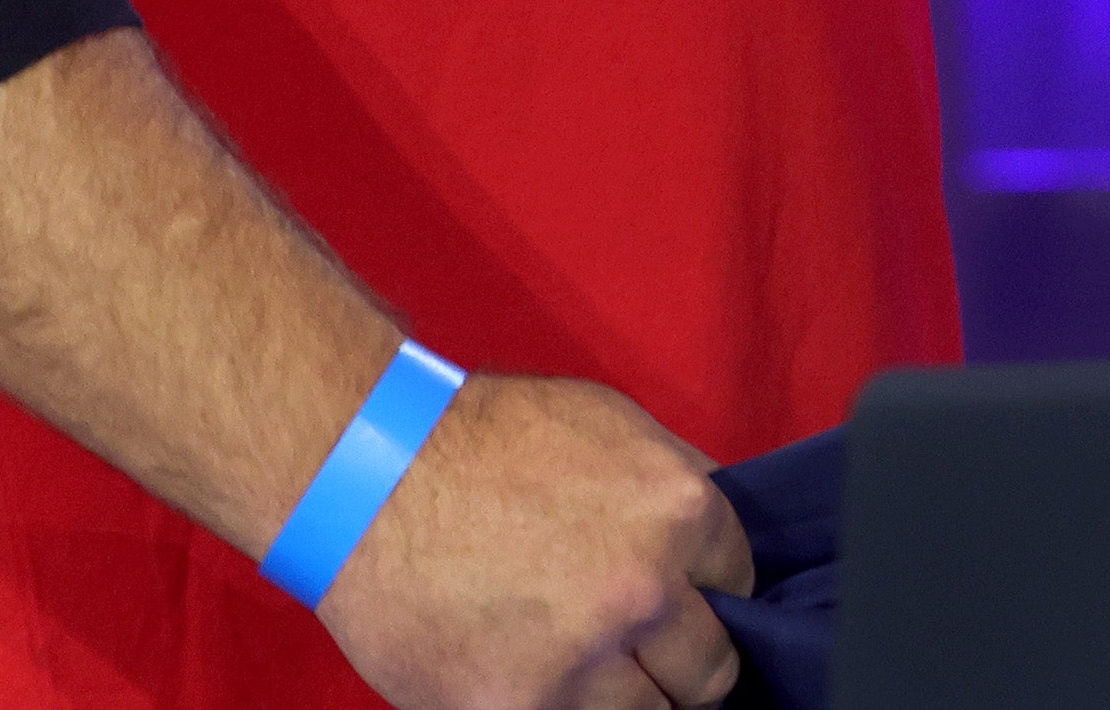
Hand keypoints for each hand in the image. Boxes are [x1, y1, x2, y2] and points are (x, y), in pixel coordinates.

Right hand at [315, 373, 752, 709]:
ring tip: (586, 662)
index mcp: (681, 515)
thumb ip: (679, 485)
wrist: (368, 473)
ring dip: (626, 695)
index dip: (710, 591)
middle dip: (685, 659)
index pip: (740, 584)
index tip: (684, 596)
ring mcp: (579, 664)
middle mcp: (644, 595)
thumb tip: (720, 538)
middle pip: (710, 669)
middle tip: (650, 651)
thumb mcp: (612, 427)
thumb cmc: (488, 438)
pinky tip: (541, 679)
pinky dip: (563, 708)